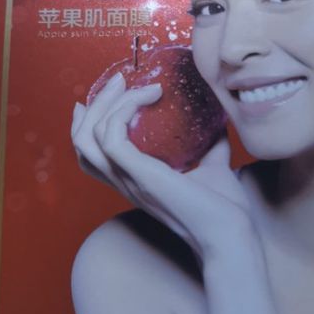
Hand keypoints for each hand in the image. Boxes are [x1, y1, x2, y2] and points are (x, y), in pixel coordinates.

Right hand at [71, 73, 254, 257]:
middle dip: (94, 105)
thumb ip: (210, 146)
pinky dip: (125, 109)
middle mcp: (126, 182)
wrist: (231, 233)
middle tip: (119, 81)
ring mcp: (130, 180)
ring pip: (87, 138)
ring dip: (105, 104)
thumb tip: (220, 122)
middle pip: (82, 142)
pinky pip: (112, 136)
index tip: (106, 96)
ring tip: (129, 83)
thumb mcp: (213, 167)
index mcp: (135, 182)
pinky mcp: (141, 176)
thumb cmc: (223, 209)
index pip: (93, 156)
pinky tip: (151, 96)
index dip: (88, 125)